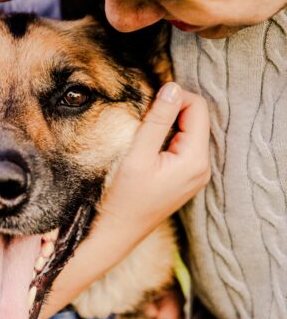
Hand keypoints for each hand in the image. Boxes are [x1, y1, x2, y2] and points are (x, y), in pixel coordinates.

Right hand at [96, 82, 209, 236]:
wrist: (116, 231)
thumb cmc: (123, 196)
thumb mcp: (137, 154)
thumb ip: (157, 119)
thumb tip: (172, 87)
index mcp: (195, 159)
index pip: (198, 108)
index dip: (174, 97)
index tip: (147, 103)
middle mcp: (202, 166)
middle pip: (195, 119)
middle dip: (171, 110)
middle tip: (141, 118)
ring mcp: (195, 174)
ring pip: (188, 131)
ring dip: (167, 124)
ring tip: (142, 134)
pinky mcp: (185, 177)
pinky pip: (182, 145)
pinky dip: (166, 138)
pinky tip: (146, 148)